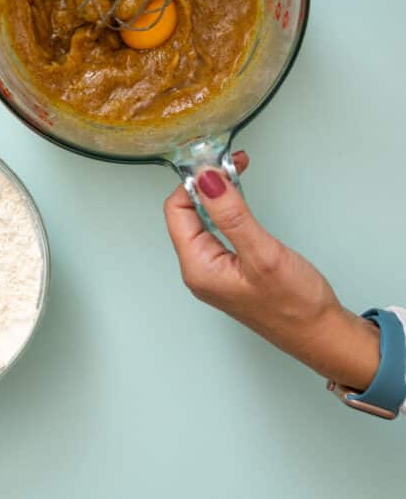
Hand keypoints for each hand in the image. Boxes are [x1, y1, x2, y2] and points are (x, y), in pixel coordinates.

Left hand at [164, 153, 379, 389]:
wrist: (322, 335)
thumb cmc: (296, 306)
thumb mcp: (262, 253)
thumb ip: (232, 214)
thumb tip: (206, 180)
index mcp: (198, 268)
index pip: (176, 211)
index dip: (194, 183)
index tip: (217, 164)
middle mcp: (200, 270)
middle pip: (187, 213)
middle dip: (207, 184)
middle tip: (232, 162)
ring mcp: (215, 270)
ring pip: (204, 220)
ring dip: (219, 194)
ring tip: (237, 172)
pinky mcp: (231, 269)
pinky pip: (219, 231)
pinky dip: (228, 209)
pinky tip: (241, 199)